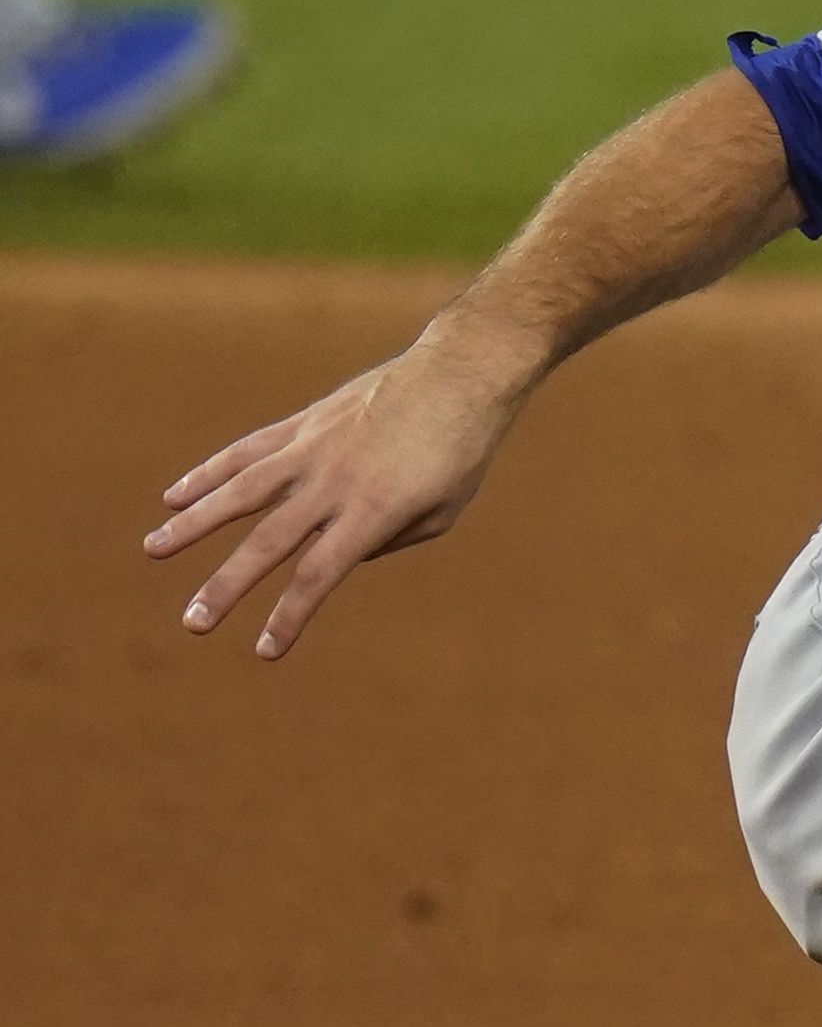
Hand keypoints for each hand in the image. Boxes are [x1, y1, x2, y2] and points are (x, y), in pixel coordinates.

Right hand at [145, 331, 534, 658]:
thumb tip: (334, 555)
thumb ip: (386, 541)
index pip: (318, 576)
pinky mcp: (304, 423)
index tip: (264, 651)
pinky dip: (208, 473)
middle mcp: (333, 483)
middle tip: (191, 624)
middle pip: (268, 544)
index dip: (289, 616)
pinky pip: (247, 451)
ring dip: (193, 524)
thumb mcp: (442, 512)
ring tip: (153, 551)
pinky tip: (174, 496)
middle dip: (226, 587)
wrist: (459, 375)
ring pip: (239, 491)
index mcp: (373, 513)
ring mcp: (312, 449)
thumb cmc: (461, 452)